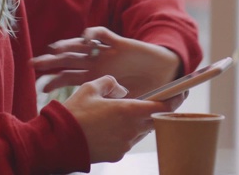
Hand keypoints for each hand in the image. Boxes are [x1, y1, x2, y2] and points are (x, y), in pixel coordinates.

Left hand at [31, 26, 181, 97]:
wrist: (164, 72)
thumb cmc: (143, 88)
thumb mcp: (122, 102)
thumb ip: (110, 108)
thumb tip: (95, 126)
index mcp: (92, 77)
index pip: (67, 78)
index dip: (54, 82)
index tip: (41, 89)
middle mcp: (95, 63)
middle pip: (67, 60)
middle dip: (50, 62)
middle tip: (33, 65)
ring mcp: (105, 52)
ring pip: (81, 46)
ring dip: (68, 46)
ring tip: (55, 49)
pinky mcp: (118, 42)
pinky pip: (103, 34)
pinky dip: (93, 34)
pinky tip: (85, 37)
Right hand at [64, 75, 184, 162]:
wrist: (58, 141)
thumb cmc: (74, 113)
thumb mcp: (90, 88)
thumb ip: (110, 83)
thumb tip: (120, 89)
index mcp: (127, 111)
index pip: (160, 106)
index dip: (173, 100)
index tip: (180, 94)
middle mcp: (131, 130)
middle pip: (153, 120)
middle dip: (155, 111)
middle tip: (153, 102)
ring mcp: (125, 145)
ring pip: (140, 131)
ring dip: (136, 123)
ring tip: (122, 114)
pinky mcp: (117, 155)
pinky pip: (127, 141)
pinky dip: (124, 133)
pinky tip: (109, 128)